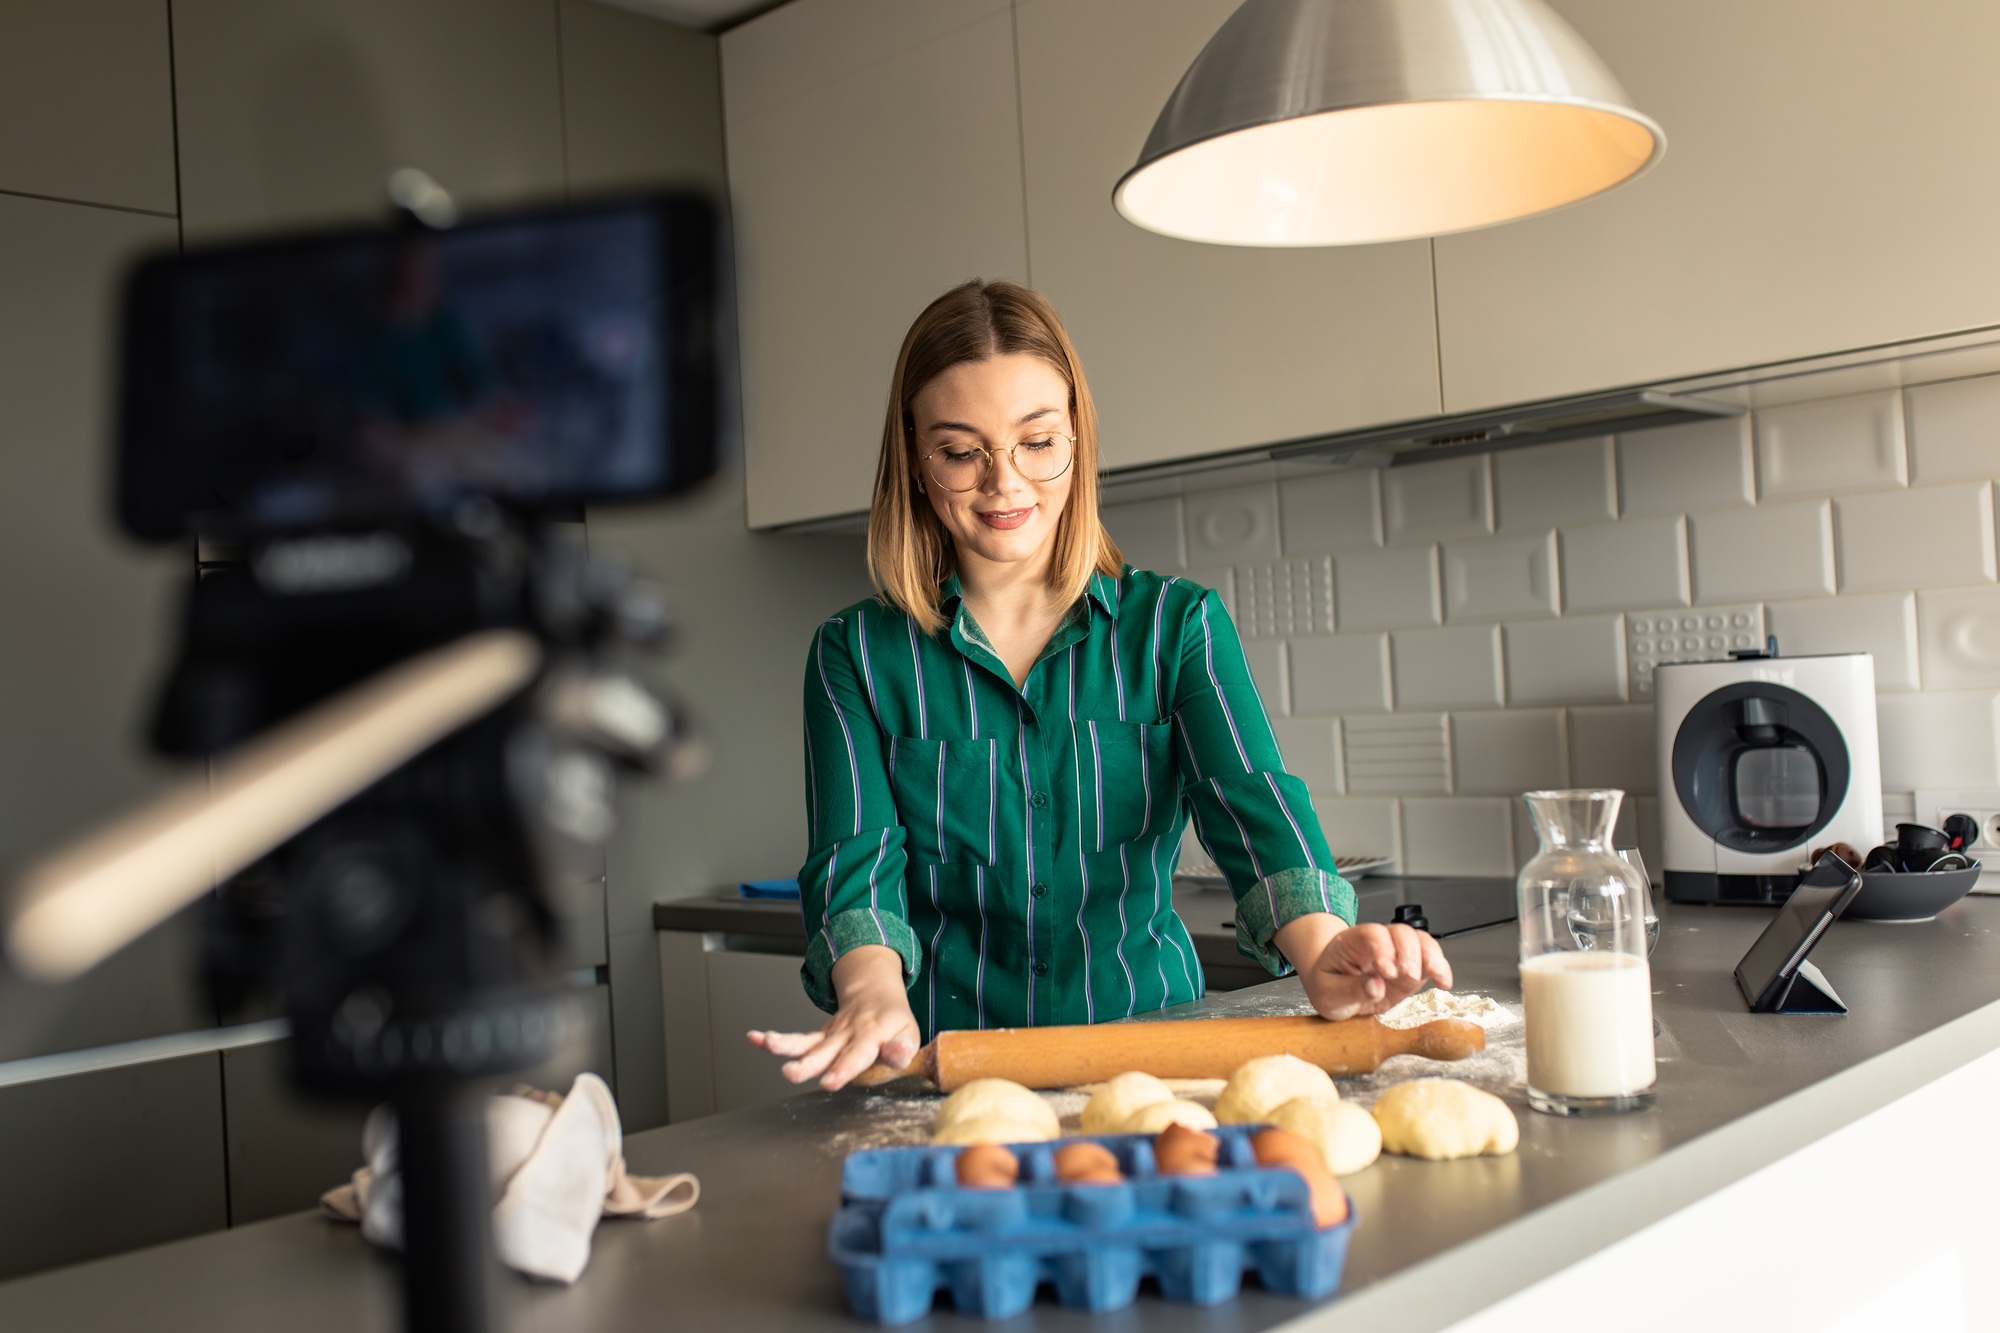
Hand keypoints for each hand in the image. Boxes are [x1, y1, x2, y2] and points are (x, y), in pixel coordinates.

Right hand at [745, 945, 920, 1091]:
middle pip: (825, 1051)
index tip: (829, 1082)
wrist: (875, 993)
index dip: (843, 1068)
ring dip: (784, 1045)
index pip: (857, 1054)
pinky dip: (775, 1040)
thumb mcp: (910, 1032)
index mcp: (872, 1034)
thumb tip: (898, 1056)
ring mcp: (831, 1035)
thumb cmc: (894, 1020)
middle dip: (808, 1064)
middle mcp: (847, 1034)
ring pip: (805, 1042)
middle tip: (791, 1073)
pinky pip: (797, 1040)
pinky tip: (754, 1039)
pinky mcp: (819, 1037)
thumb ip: (904, 1048)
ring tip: (766, 1046)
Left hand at [1273, 915, 1452, 1021]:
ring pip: (1420, 941)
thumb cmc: (1329, 985)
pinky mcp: (1412, 969)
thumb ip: (1350, 990)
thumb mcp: (1329, 994)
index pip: (1371, 934)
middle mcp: (1378, 943)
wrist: (1335, 987)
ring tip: (1435, 976)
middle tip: (1407, 975)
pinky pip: (1431, 960)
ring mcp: (1397, 954)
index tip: (1386, 971)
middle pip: (1400, 932)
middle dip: (1409, 952)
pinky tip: (1444, 982)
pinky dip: (1441, 968)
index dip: (1382, 949)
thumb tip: (1375, 987)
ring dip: (1430, 956)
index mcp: (1351, 943)